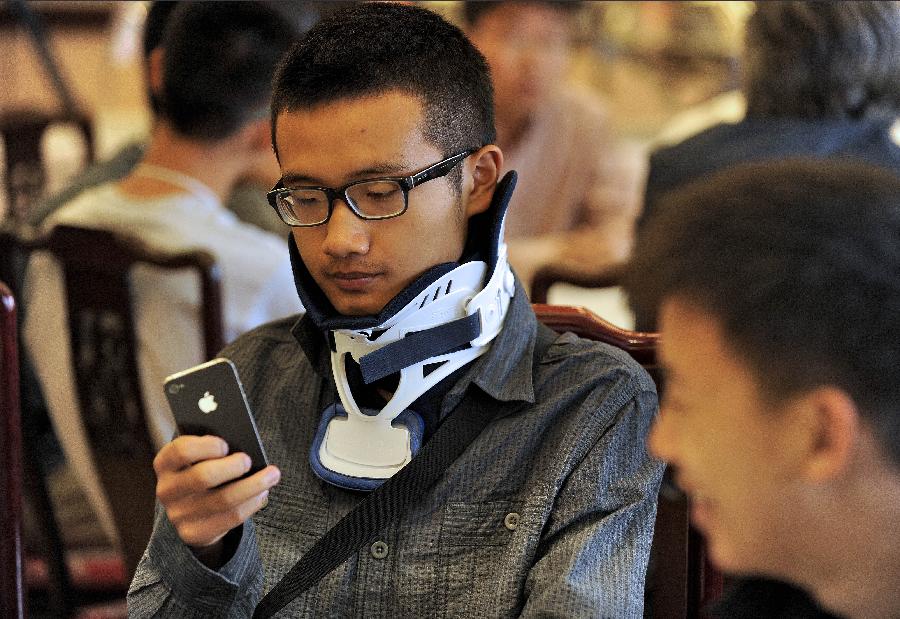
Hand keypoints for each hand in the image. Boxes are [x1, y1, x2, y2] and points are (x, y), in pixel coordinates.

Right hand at [154, 435, 279, 549]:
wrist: (188, 510)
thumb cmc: (200, 470)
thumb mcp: (197, 457)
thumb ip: (211, 448)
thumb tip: (242, 444)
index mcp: (165, 464)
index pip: (180, 451)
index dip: (206, 446)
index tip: (226, 444)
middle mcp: (166, 490)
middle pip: (203, 477)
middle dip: (232, 467)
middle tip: (249, 460)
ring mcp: (178, 515)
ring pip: (223, 500)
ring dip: (253, 485)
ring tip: (272, 475)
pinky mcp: (194, 533)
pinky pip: (230, 518)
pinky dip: (252, 503)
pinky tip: (263, 493)